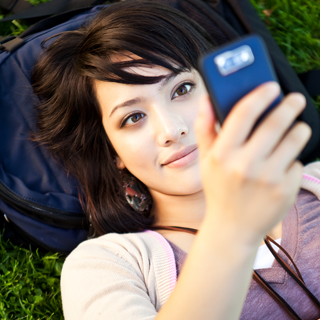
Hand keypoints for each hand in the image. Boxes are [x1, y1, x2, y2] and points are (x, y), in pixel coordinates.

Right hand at [195, 82, 310, 245]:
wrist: (233, 228)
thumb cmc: (219, 189)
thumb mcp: (206, 160)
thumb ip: (205, 127)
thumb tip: (206, 98)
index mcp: (222, 154)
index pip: (243, 113)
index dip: (260, 94)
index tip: (272, 86)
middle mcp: (244, 165)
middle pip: (276, 122)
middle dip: (290, 105)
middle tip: (295, 99)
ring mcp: (268, 178)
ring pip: (295, 138)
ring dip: (298, 128)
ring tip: (293, 130)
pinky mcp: (286, 190)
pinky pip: (297, 162)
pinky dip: (292, 159)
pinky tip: (280, 167)